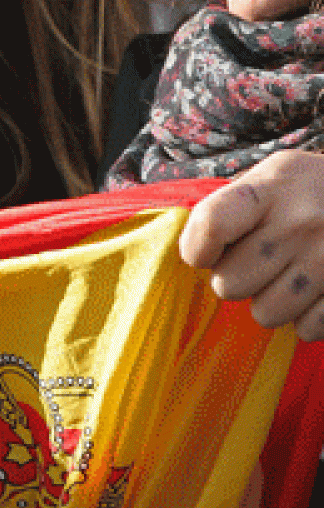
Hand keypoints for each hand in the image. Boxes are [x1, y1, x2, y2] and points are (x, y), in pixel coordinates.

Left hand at [179, 150, 323, 339]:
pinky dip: (305, 318)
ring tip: (285, 278)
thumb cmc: (309, 192)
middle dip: (235, 279)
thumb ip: (230, 208)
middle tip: (255, 265)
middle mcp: (301, 223)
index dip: (196, 249)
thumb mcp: (272, 178)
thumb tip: (195, 253)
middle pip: (230, 283)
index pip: (211, 224)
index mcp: (272, 188)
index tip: (203, 254)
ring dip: (269, 302)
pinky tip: (312, 294)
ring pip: (266, 313)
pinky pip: (307, 328)